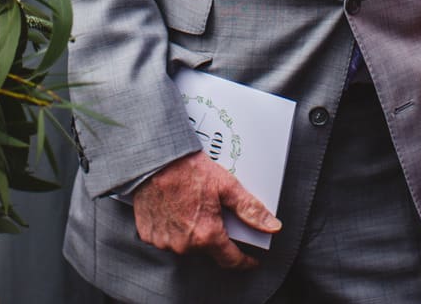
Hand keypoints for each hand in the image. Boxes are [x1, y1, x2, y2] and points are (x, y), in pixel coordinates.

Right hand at [132, 150, 279, 269]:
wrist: (154, 159)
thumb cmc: (188, 170)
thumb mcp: (226, 186)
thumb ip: (249, 209)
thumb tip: (272, 226)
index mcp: (206, 235)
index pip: (231, 260)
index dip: (244, 261)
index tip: (250, 259)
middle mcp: (184, 245)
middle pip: (207, 249)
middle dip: (214, 235)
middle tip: (213, 213)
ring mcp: (164, 242)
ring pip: (185, 245)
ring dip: (191, 233)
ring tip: (191, 208)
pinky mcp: (148, 235)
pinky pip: (165, 238)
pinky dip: (171, 228)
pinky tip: (173, 210)